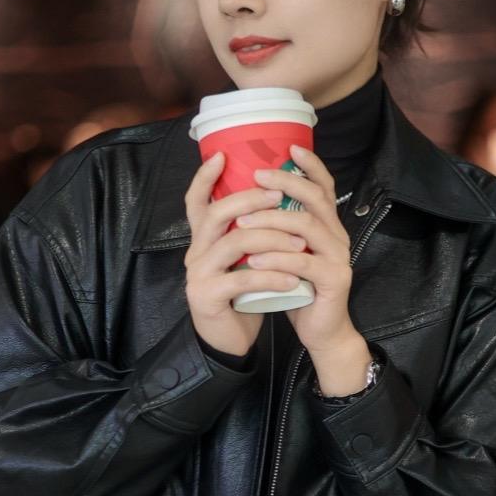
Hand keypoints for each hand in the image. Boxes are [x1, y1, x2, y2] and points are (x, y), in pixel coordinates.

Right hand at [184, 150, 313, 355]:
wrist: (227, 340)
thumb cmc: (240, 296)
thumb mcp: (243, 259)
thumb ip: (248, 233)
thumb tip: (277, 196)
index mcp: (203, 239)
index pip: (195, 201)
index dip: (205, 177)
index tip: (223, 154)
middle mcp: (195, 251)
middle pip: (217, 213)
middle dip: (250, 200)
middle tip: (279, 196)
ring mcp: (198, 274)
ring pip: (234, 243)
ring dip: (271, 238)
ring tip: (300, 242)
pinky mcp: (207, 296)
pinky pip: (243, 279)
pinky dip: (272, 276)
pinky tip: (293, 279)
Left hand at [234, 144, 360, 355]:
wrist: (321, 330)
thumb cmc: (297, 287)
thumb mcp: (286, 253)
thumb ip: (278, 229)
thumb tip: (246, 201)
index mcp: (326, 225)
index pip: (323, 187)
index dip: (310, 165)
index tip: (290, 146)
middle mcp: (337, 235)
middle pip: (315, 198)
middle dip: (286, 183)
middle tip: (257, 176)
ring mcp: (339, 256)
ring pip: (308, 226)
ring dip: (273, 221)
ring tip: (243, 223)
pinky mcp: (334, 279)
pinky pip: (303, 262)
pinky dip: (277, 258)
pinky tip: (255, 259)